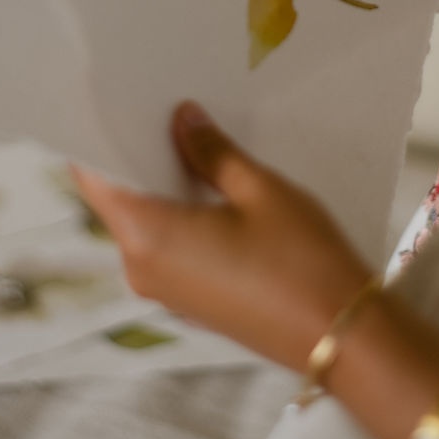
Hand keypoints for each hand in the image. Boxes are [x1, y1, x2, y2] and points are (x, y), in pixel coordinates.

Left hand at [71, 101, 371, 371]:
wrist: (343, 339)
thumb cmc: (303, 262)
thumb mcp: (260, 190)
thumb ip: (211, 151)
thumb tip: (182, 119)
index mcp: (148, 237)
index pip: (95, 177)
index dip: (97, 136)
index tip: (110, 99)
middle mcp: (142, 268)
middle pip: (118, 197)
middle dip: (136, 153)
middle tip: (161, 106)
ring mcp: (164, 290)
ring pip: (144, 220)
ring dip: (161, 183)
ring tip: (189, 136)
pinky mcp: (189, 300)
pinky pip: (165, 244)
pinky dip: (177, 212)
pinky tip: (208, 184)